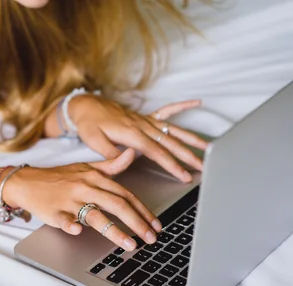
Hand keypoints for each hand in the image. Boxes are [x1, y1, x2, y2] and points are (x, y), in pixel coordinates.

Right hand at [3, 149, 161, 250]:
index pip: (125, 194)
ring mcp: (69, 200)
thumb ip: (111, 165)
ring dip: (115, 232)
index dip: (143, 210)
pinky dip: (71, 225)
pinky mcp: (54, 211)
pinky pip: (64, 219)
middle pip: (117, 205)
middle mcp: (85, 187)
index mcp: (95, 178)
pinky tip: (79, 231)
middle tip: (151, 239)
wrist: (27, 182)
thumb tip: (132, 154)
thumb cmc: (59, 178)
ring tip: (130, 245)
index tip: (155, 225)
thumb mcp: (86, 168)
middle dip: (137, 223)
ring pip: (95, 215)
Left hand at [69, 96, 207, 182]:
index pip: (157, 152)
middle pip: (171, 143)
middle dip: (189, 156)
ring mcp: (146, 120)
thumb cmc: (88, 124)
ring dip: (191, 139)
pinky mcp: (145, 117)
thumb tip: (128, 157)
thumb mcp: (94, 141)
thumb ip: (110, 152)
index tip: (184, 175)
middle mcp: (143, 125)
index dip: (172, 164)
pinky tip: (197, 102)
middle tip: (204, 167)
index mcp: (132, 134)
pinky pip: (167, 110)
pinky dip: (182, 106)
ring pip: (173, 130)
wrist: (85, 106)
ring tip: (208, 147)